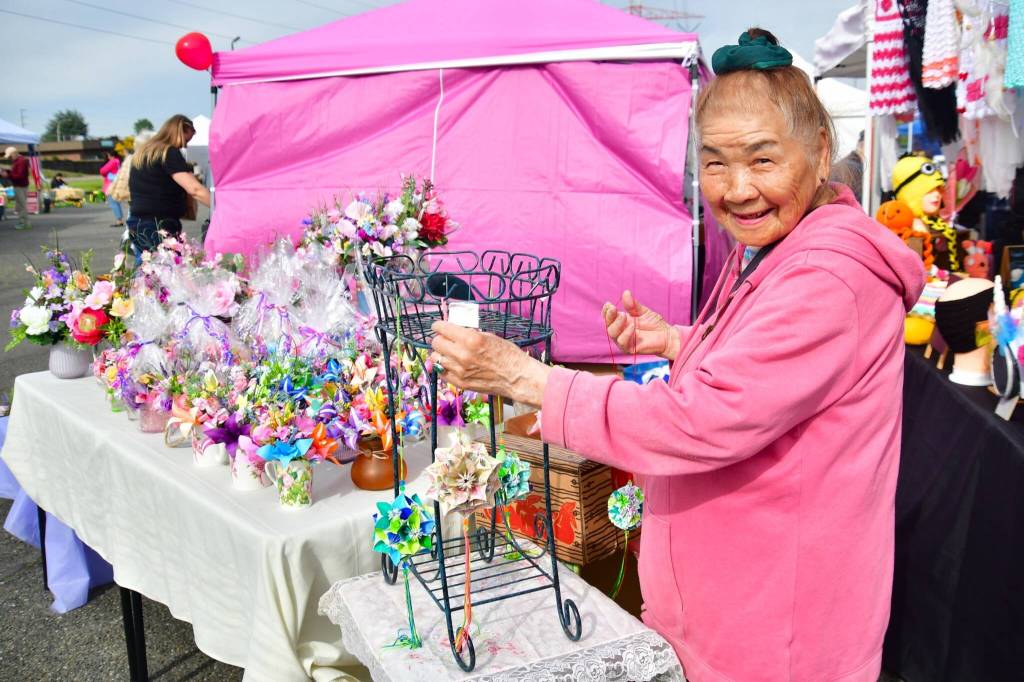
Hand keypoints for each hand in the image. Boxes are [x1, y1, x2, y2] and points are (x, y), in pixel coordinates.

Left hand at [430, 321, 550, 407]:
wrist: (517, 377)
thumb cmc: (507, 354)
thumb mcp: (489, 336)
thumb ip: (469, 333)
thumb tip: (455, 331)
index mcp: (471, 339)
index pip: (442, 329)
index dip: (438, 326)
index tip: (438, 327)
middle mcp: (462, 355)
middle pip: (436, 343)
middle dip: (440, 339)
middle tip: (445, 339)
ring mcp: (460, 371)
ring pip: (436, 358)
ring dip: (441, 353)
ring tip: (449, 353)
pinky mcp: (460, 383)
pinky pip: (441, 372)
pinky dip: (444, 367)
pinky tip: (451, 364)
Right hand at [602, 290, 679, 360]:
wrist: (667, 335)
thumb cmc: (654, 324)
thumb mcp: (643, 311)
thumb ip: (633, 305)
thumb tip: (626, 293)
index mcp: (621, 321)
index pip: (608, 317)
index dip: (606, 311)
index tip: (608, 304)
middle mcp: (620, 331)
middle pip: (608, 325)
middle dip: (609, 316)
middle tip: (614, 308)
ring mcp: (624, 340)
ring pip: (612, 334)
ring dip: (616, 324)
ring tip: (624, 316)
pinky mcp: (630, 348)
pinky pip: (622, 342)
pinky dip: (626, 333)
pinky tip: (632, 326)